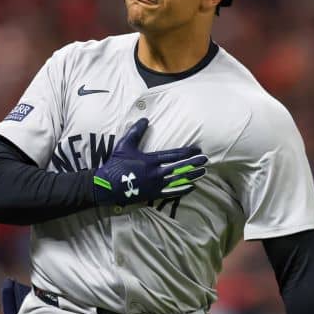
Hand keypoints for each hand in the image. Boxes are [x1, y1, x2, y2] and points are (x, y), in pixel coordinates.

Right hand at [93, 118, 207, 205]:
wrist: (107, 185)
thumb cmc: (115, 164)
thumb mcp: (124, 145)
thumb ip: (136, 132)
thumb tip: (145, 119)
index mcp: (150, 160)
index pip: (173, 155)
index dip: (187, 152)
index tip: (197, 150)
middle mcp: (156, 173)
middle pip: (179, 167)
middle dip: (193, 164)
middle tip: (205, 160)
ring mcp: (155, 185)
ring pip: (178, 180)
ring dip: (191, 176)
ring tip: (203, 173)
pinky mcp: (153, 194)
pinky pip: (171, 193)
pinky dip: (182, 190)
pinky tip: (191, 187)